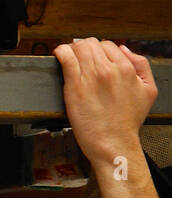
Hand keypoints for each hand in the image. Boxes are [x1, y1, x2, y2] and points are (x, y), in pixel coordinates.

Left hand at [54, 38, 156, 162]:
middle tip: (80, 57)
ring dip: (73, 49)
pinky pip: (66, 59)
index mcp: (126, 68)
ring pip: (79, 48)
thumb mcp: (149, 89)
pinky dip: (61, 52)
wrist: (113, 142)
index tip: (94, 58)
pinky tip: (59, 53)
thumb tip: (124, 49)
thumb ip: (141, 65)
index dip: (100, 51)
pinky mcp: (74, 87)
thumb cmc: (128, 121)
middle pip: (92, 44)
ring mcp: (90, 77)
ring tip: (69, 56)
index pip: (109, 45)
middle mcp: (108, 69)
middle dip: (85, 48)